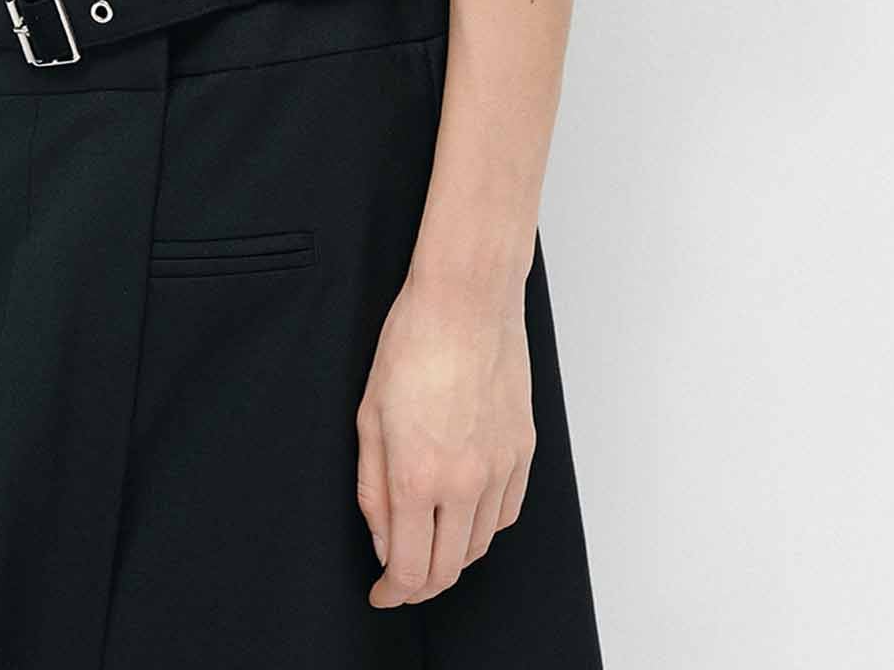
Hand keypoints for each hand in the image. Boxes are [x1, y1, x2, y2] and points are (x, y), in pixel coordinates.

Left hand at [355, 257, 535, 605]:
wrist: (466, 300)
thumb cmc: (413, 342)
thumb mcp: (369, 415)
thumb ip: (372, 487)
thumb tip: (381, 537)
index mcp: (417, 475)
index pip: (409, 568)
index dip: (392, 592)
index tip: (382, 593)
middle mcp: (464, 482)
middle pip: (447, 569)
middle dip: (420, 584)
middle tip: (401, 578)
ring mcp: (500, 468)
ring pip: (480, 545)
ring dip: (452, 556)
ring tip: (430, 543)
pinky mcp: (524, 451)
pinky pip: (507, 512)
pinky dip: (484, 527)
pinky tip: (466, 514)